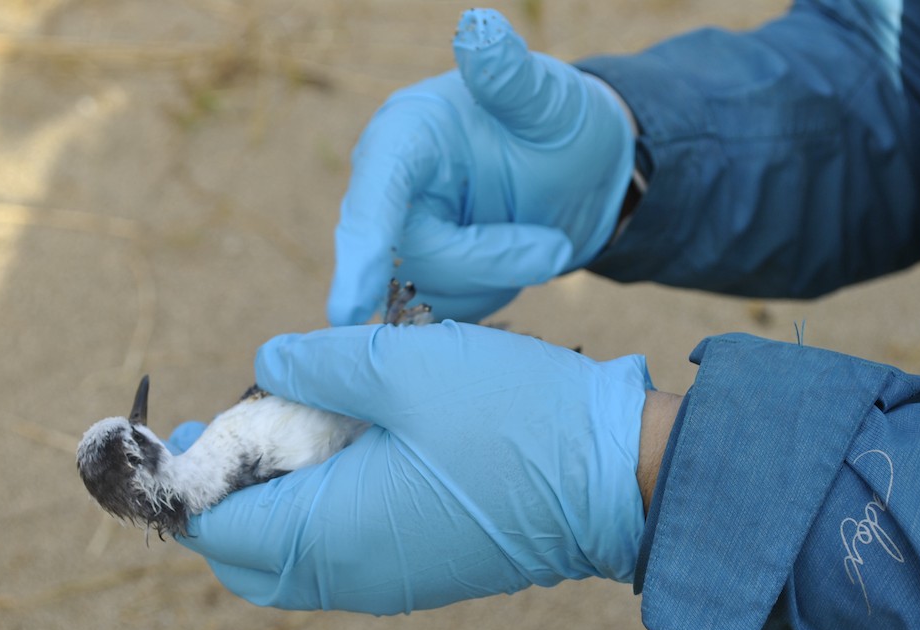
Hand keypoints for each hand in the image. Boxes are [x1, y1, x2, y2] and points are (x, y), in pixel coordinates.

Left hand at [181, 323, 649, 614]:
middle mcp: (351, 576)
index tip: (191, 424)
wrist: (621, 476)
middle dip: (227, 493)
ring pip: (293, 556)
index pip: (216, 531)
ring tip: (298, 422)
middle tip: (241, 421)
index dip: (189, 480)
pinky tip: (350, 445)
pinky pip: (340, 552)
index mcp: (330, 535)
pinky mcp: (421, 570)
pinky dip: (320, 507)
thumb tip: (264, 363)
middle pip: (246, 557)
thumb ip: (314, 363)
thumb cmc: (514, 418)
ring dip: (277, 497)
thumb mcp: (401, 366)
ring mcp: (389, 581)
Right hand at [329, 8, 634, 325]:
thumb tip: (479, 28)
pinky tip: (516, 259)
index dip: (361, 252)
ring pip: (432, 292)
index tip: (344, 309)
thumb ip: (511, 76)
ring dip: (498, 278)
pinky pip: (448, 311)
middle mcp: (387, 189)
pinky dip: (492, 294)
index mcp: (403, 137)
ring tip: (541, 241)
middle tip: (554, 247)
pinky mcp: (419, 279)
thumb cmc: (558, 126)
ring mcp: (399, 239)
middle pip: (412, 258)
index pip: (373, 198)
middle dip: (487, 261)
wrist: (576, 174)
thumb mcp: (548, 101)